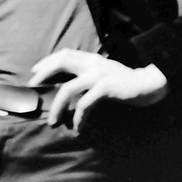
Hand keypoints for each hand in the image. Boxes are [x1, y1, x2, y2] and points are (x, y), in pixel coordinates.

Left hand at [28, 49, 167, 132]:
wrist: (148, 85)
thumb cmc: (124, 83)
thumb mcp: (104, 73)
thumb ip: (89, 74)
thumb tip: (69, 85)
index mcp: (91, 59)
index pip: (65, 54)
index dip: (48, 61)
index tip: (34, 72)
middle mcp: (93, 63)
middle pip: (62, 62)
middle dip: (44, 74)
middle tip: (33, 88)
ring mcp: (99, 74)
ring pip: (69, 87)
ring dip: (58, 106)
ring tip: (53, 121)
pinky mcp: (106, 88)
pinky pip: (85, 103)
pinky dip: (78, 116)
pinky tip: (78, 127)